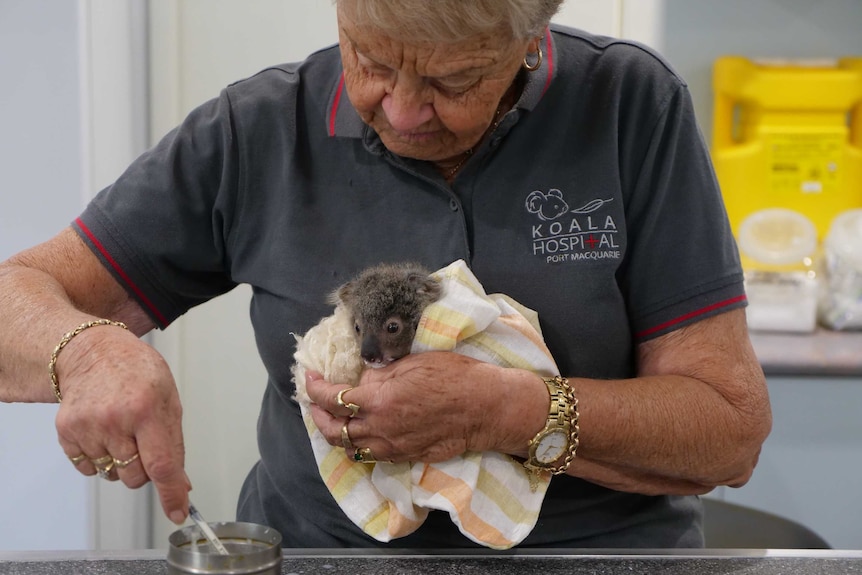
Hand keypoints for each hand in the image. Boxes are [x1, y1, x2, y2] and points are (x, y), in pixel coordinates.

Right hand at [54, 325, 190, 523]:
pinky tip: (103, 432)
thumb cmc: (137, 372)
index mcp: (147, 409)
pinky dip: (99, 459)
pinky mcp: (67, 431)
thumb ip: (175, 445)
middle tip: (144, 440)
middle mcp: (115, 419)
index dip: (171, 493)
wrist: (94, 353)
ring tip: (122, 430)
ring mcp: (87, 426)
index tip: (178, 511)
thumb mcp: (169, 400)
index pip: (162, 464)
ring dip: (121, 462)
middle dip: (145, 468)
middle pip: (136, 477)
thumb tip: (181, 484)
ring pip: (112, 476)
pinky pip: (88, 469)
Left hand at [306, 351, 547, 461]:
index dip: (314, 388)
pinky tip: (362, 431)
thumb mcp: (412, 363)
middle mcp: (380, 428)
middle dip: (317, 416)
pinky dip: (360, 444)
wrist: (485, 406)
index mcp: (379, 400)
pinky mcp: (406, 456)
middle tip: (314, 402)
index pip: (331, 398)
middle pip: (332, 431)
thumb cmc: (454, 376)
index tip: (309, 377)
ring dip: (336, 434)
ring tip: (333, 420)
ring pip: (350, 448)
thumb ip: (380, 375)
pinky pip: (373, 455)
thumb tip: (361, 381)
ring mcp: (393, 446)